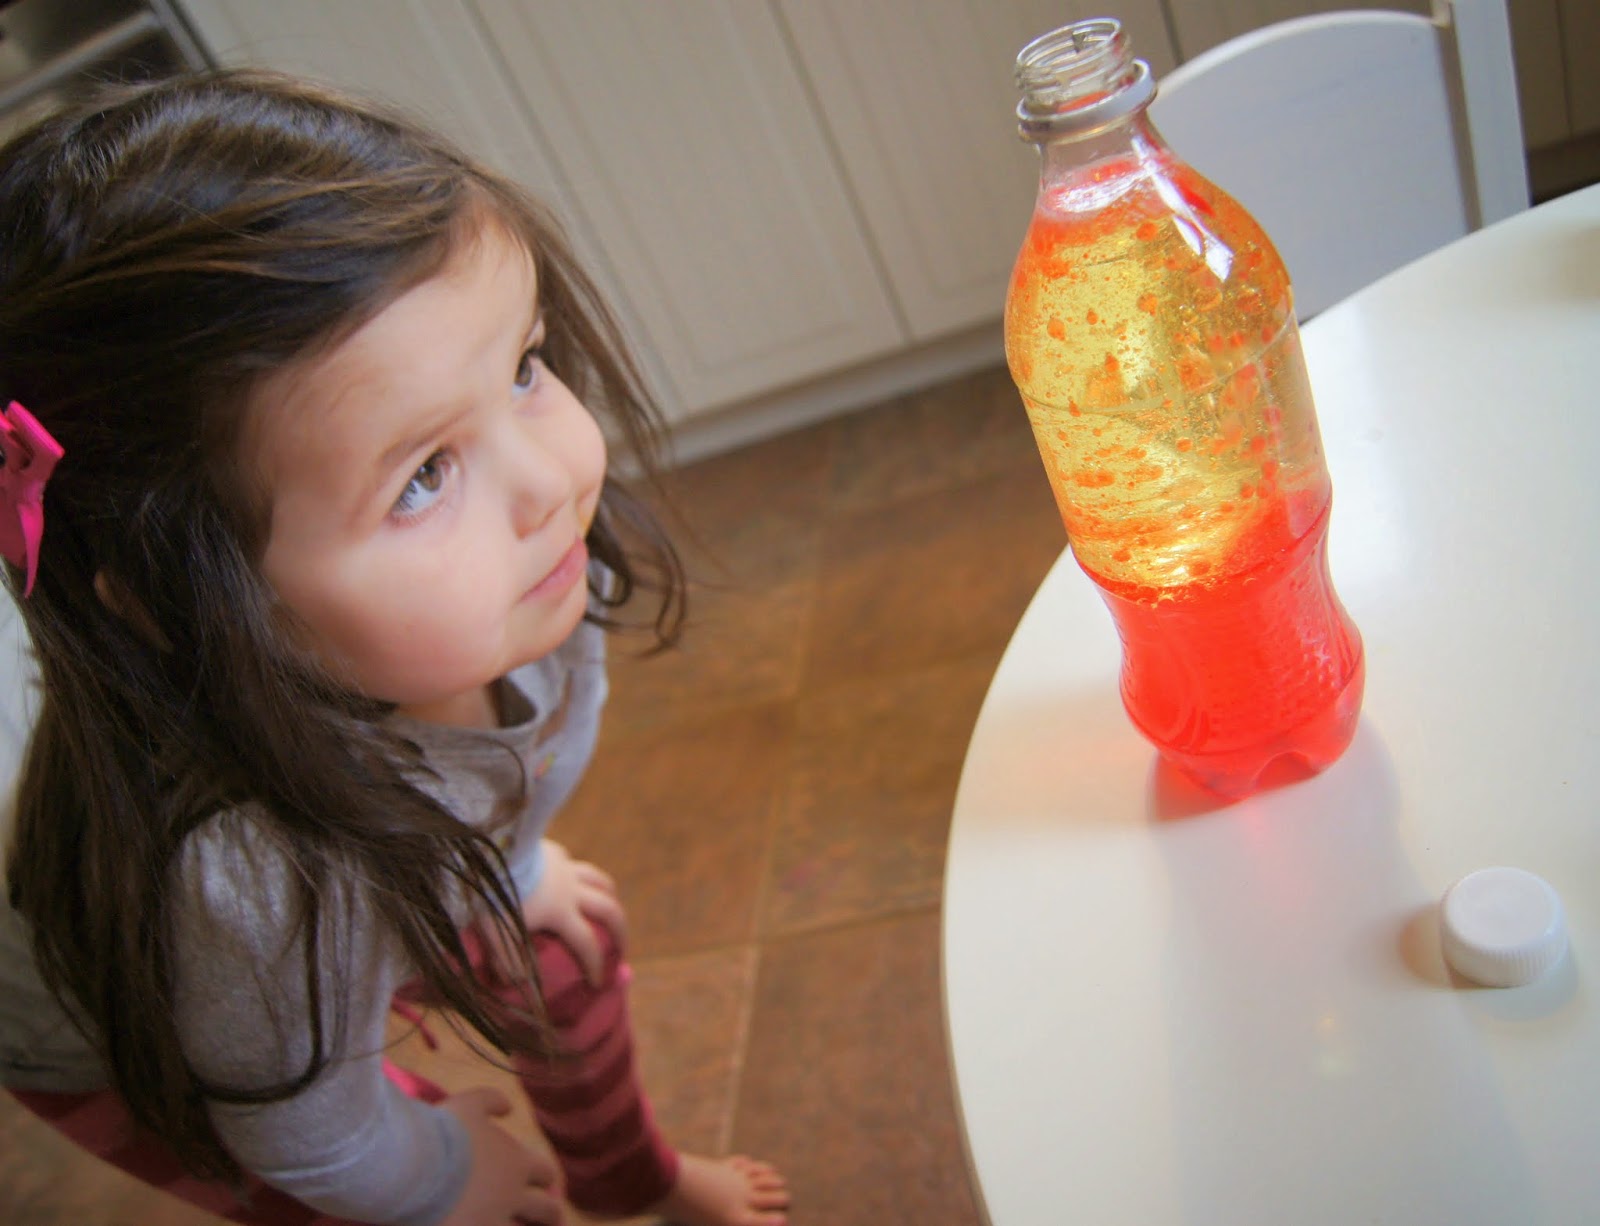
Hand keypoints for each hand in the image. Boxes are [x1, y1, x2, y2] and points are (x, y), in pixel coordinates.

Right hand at [436, 1087, 564, 1225]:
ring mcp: (493, 1224)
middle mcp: (513, 1198)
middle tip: (553, 1220)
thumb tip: (508, 1108)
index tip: (545, 1183)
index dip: (544, 1177)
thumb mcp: (471, 1104)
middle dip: (551, 1214)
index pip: (545, 1173)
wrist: (415, 1167)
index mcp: (517, 1164)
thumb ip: (492, 1101)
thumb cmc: (445, 1132)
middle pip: (547, 1211)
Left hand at [487, 840, 624, 986]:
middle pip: (609, 909)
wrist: (492, 849)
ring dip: (610, 897)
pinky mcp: (554, 852)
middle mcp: (571, 889)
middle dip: (620, 930)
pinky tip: (572, 880)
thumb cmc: (493, 893)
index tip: (598, 982)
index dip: (596, 964)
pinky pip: (574, 864)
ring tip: (611, 908)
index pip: (587, 943)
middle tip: (621, 947)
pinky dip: (580, 876)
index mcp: (560, 912)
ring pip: (600, 880)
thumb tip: (518, 982)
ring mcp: (565, 867)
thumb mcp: (497, 930)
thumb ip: (508, 958)